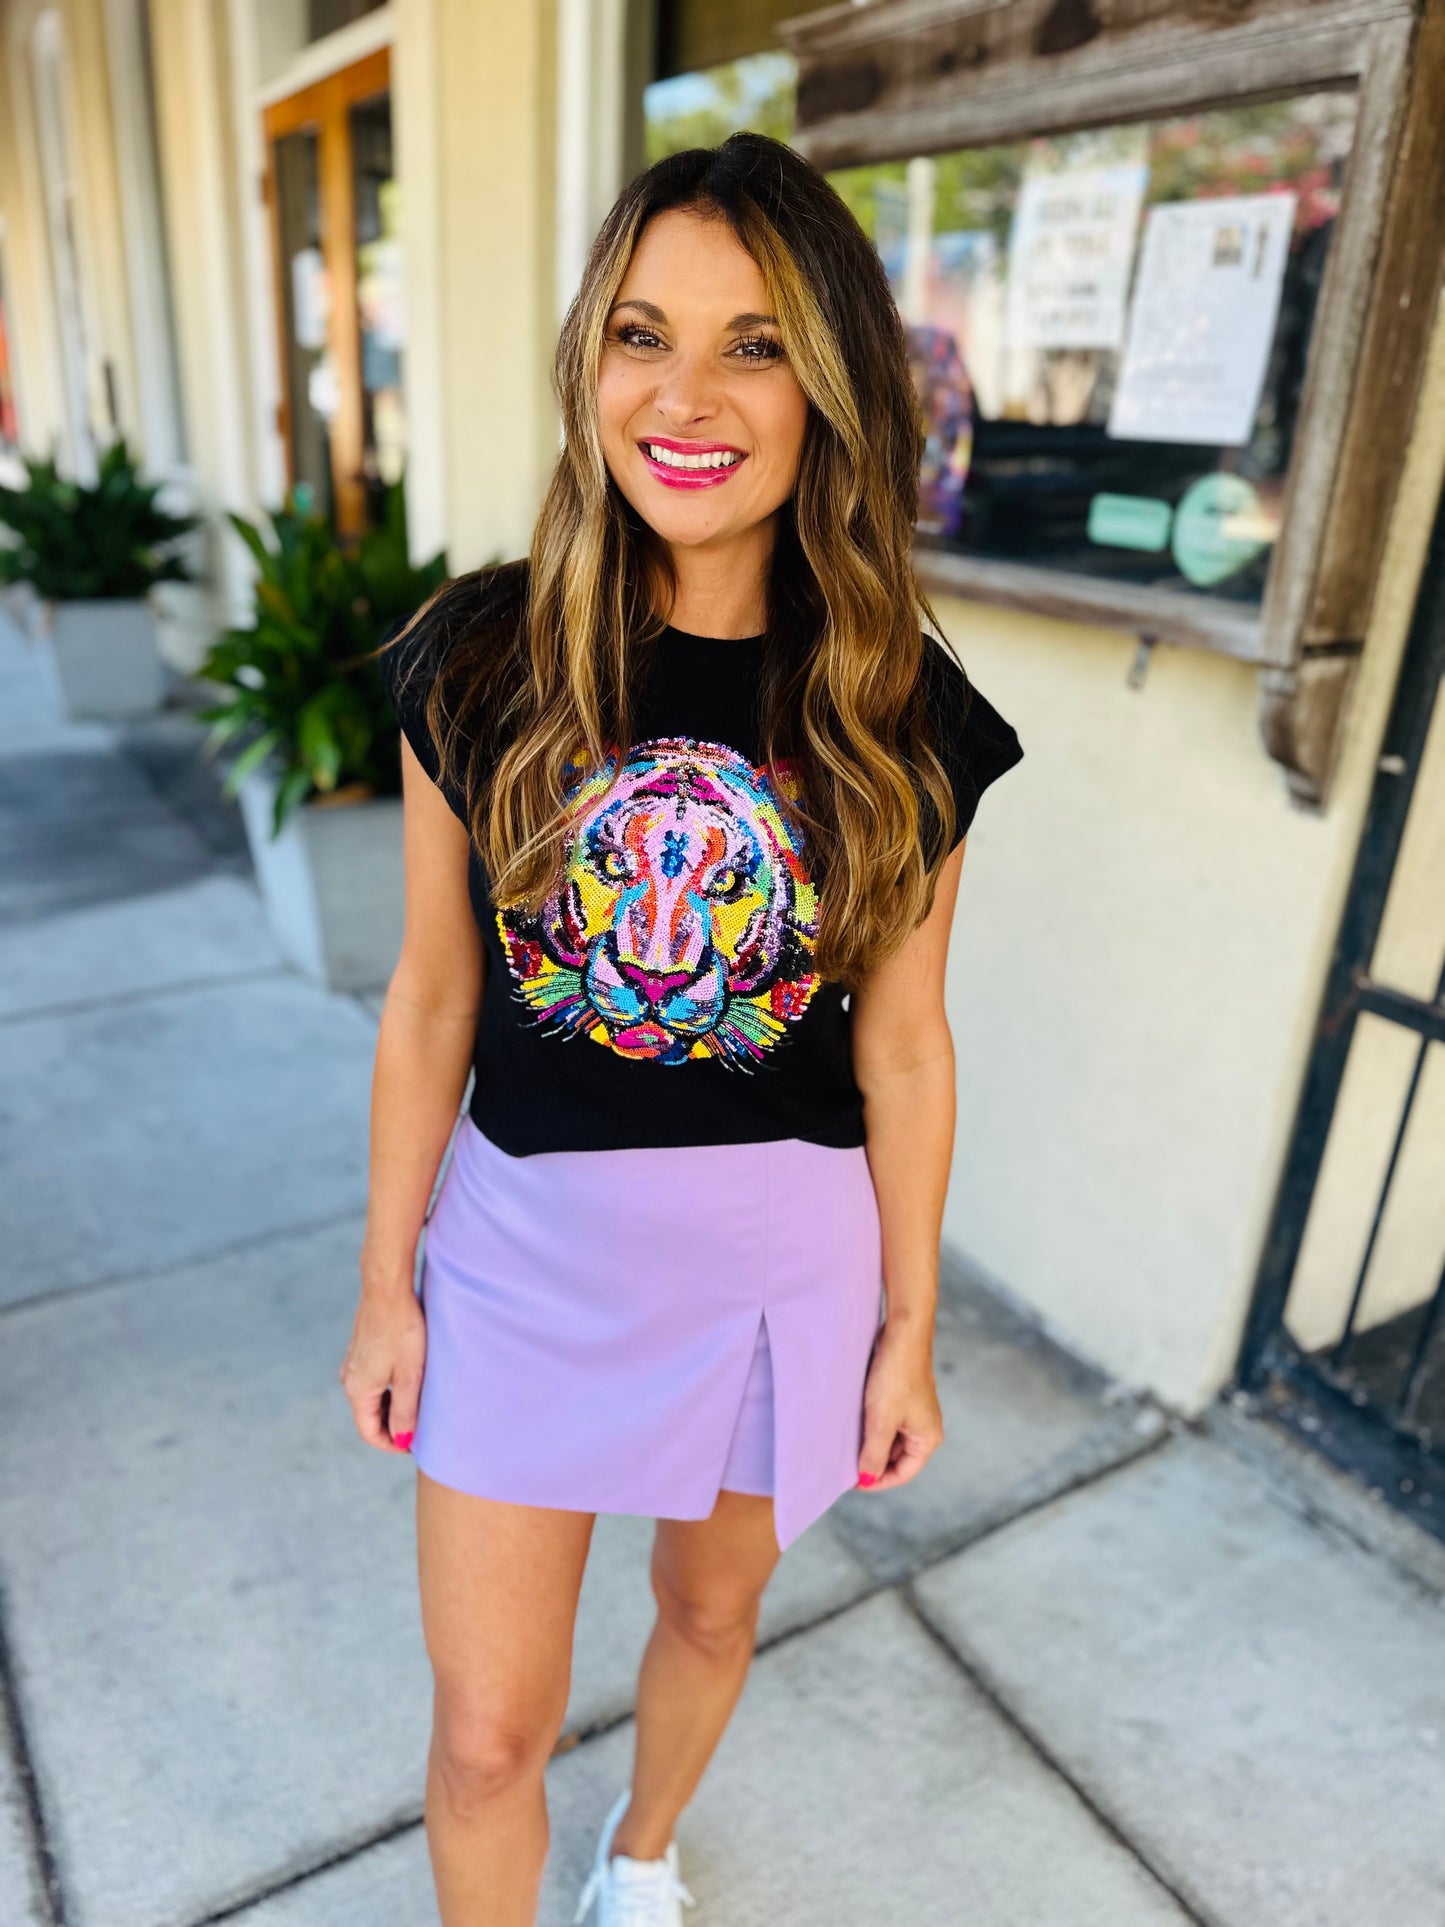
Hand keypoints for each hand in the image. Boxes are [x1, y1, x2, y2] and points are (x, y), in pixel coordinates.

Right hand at [339, 1282, 426, 1453]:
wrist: (387, 1288)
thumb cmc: (403, 1331)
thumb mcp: (410, 1376)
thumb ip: (405, 1412)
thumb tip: (402, 1440)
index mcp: (358, 1390)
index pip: (369, 1432)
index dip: (392, 1444)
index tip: (415, 1446)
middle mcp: (349, 1379)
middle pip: (369, 1416)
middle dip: (392, 1427)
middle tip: (421, 1427)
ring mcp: (353, 1363)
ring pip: (371, 1398)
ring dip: (391, 1407)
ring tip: (419, 1405)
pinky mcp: (360, 1350)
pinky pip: (372, 1380)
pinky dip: (388, 1389)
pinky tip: (408, 1381)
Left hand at [856, 1321, 943, 1490]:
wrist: (902, 1334)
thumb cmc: (895, 1377)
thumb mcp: (881, 1421)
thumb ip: (874, 1454)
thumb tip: (868, 1479)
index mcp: (928, 1439)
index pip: (902, 1474)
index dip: (877, 1480)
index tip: (851, 1480)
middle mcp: (926, 1428)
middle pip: (897, 1458)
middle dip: (873, 1461)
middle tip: (846, 1462)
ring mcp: (917, 1412)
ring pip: (891, 1439)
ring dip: (871, 1443)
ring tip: (849, 1442)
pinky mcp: (906, 1397)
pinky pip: (889, 1422)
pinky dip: (873, 1426)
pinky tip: (855, 1422)